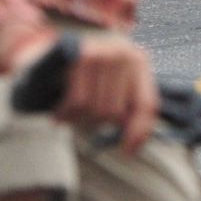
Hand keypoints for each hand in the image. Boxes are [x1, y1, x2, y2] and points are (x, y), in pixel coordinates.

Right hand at [35, 32, 157, 154]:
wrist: (53, 48)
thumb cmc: (87, 73)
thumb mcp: (113, 82)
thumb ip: (127, 107)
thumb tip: (133, 144)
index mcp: (139, 62)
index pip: (147, 105)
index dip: (139, 133)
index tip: (128, 152)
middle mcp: (124, 55)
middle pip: (116, 113)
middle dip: (96, 121)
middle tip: (83, 115)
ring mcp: (103, 54)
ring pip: (96, 110)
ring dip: (79, 119)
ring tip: (71, 112)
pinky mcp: (80, 57)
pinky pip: (77, 103)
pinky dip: (66, 113)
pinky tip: (60, 112)